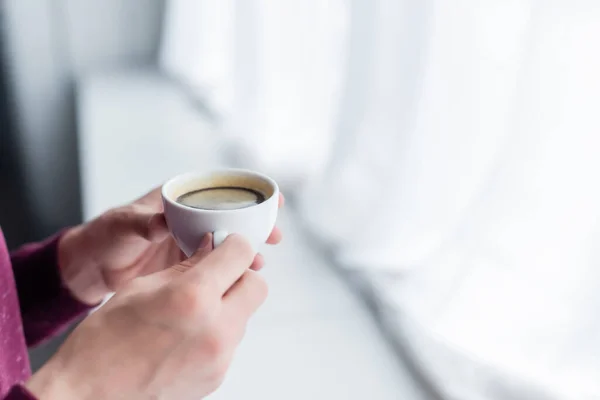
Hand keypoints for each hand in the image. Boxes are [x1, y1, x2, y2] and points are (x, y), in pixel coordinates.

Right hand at [27, 235, 266, 398]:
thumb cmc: (105, 338)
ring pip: (245, 315)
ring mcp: (219, 358)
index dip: (234, 244)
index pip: (241, 255)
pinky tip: (186, 335)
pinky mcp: (218, 377)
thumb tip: (214, 247)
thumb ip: (187, 265)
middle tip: (215, 275)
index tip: (226, 245)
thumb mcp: (143, 286)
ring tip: (192, 309)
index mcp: (193, 297)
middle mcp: (215, 329)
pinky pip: (231, 341)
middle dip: (241, 275)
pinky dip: (217, 330)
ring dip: (228, 304)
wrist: (90, 393)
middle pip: (257, 286)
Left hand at [59, 188, 283, 303]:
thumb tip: (162, 222)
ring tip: (261, 262)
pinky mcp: (188, 262)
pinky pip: (215, 262)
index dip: (250, 191)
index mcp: (179, 197)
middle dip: (256, 224)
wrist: (92, 267)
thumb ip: (143, 223)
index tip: (274, 198)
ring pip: (227, 240)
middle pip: (232, 215)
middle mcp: (190, 216)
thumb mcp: (123, 225)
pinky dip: (230, 267)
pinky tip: (242, 276)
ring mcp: (191, 239)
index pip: (221, 188)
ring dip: (246, 249)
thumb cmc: (105, 236)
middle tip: (276, 235)